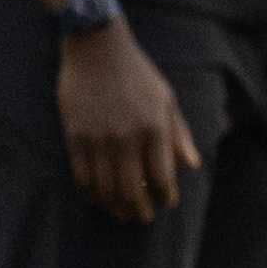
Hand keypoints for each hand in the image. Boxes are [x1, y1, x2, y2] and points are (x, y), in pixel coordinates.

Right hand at [59, 23, 198, 223]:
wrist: (97, 50)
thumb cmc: (138, 74)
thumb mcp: (167, 100)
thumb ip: (179, 135)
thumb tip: (191, 165)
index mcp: (154, 129)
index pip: (161, 177)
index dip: (165, 196)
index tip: (167, 203)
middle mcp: (126, 138)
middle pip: (132, 189)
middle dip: (139, 209)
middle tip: (143, 217)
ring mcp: (97, 139)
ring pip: (105, 188)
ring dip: (114, 206)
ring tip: (122, 213)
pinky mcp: (74, 137)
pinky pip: (81, 175)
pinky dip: (90, 193)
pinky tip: (97, 200)